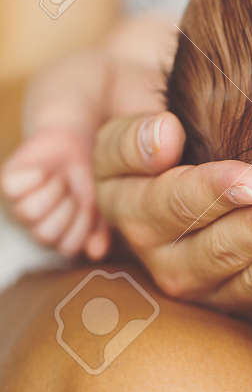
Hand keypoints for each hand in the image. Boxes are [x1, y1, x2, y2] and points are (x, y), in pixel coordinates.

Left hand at [1, 126, 108, 259]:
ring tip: (59, 179)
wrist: (78, 138)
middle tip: (73, 190)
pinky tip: (43, 171)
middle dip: (67, 208)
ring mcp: (19, 204)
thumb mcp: (102, 200)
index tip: (90, 204)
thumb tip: (97, 254)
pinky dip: (34, 177)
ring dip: (51, 191)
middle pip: (45, 234)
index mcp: (60, 232)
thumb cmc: (91, 172)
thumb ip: (100, 228)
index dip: (82, 225)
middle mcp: (36, 223)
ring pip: (28, 213)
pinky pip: (14, 190)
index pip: (68, 246)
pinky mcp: (9, 184)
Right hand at [93, 111, 251, 318]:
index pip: (175, 202)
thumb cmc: (155, 143)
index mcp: (133, 209)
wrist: (168, 173)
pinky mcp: (229, 301)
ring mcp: (198, 285)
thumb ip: (136, 138)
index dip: (216, 192)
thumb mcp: (127, 134)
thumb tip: (165, 134)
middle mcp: (162, 257)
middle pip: (214, 250)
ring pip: (240, 286)